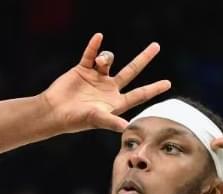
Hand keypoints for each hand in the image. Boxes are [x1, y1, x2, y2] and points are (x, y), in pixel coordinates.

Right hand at [41, 33, 170, 132]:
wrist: (54, 112)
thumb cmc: (75, 120)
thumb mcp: (95, 120)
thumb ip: (111, 122)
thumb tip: (127, 126)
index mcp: (115, 103)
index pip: (139, 94)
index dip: (153, 89)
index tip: (168, 84)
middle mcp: (108, 89)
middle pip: (131, 71)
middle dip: (143, 58)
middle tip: (156, 46)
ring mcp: (96, 78)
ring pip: (109, 60)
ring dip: (107, 58)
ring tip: (100, 62)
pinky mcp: (82, 70)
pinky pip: (90, 54)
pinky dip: (94, 46)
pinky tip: (98, 37)